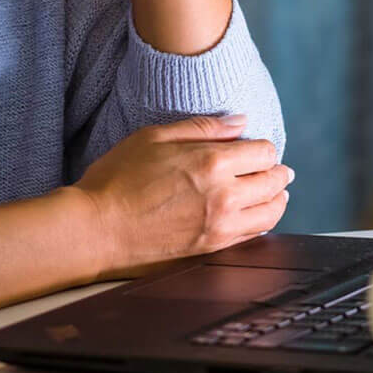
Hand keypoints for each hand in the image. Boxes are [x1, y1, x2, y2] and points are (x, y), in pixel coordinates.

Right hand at [72, 114, 292, 274]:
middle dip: (277, 173)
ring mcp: (220, 227)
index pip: (264, 152)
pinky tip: (255, 217)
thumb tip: (240, 122)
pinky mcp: (211, 249)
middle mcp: (224, 196)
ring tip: (275, 193)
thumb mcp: (155, 137)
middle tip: (277, 170)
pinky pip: (253, 237)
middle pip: (274, 183)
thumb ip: (202, 127)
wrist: (95, 230)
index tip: (257, 149)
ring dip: (277, 200)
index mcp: (212, 163)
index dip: (263, 148)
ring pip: (271, 214)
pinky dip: (261, 224)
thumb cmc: (116, 179)